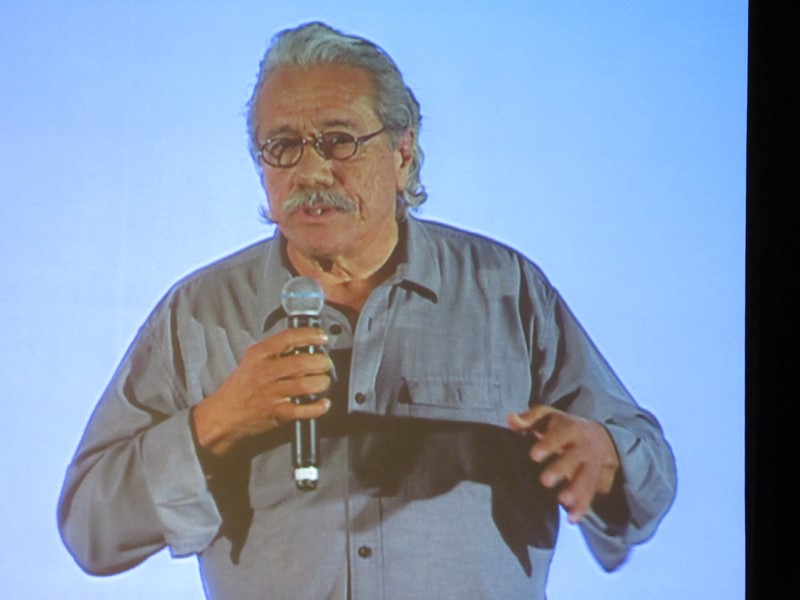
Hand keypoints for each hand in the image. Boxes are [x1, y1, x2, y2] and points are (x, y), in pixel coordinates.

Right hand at [193, 327, 332, 456]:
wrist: (222, 416)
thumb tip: (304, 343)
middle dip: (322, 362)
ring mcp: (271, 393)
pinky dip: (318, 407)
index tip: (323, 338)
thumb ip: (273, 351)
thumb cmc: (240, 387)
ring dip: (322, 382)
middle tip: (326, 363)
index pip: (288, 338)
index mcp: (258, 355)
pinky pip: (303, 410)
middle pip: (302, 362)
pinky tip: (323, 403)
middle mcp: (264, 372)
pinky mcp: (276, 413)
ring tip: (325, 381)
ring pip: (306, 385)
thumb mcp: (251, 361)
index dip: (310, 335)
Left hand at [507, 405, 619, 523]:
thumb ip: (528, 418)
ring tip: (563, 503)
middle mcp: (584, 447)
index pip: (559, 436)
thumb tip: (510, 419)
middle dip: (561, 469)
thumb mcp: (548, 416)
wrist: (601, 434)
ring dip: (577, 491)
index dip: (547, 444)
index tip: (534, 455)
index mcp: (570, 429)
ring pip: (587, 478)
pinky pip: (593, 493)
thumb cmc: (564, 426)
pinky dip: (584, 506)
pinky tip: (573, 519)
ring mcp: (594, 464)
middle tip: (545, 481)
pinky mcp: (598, 479)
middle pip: (574, 458)